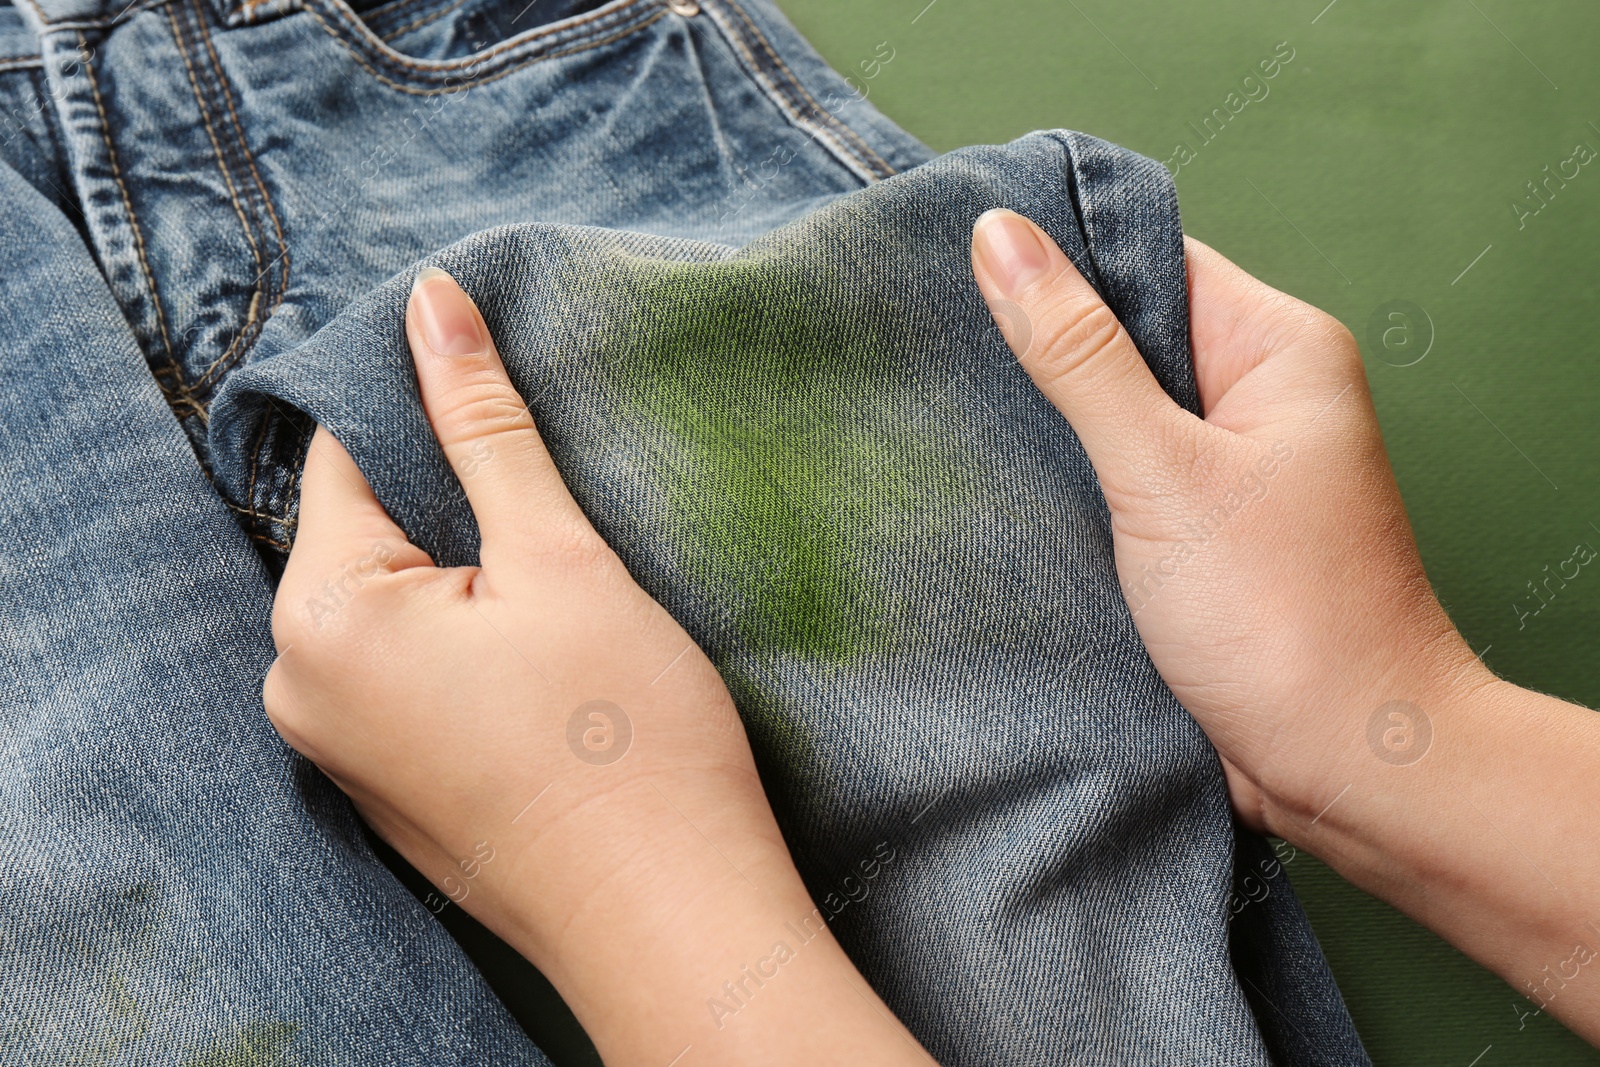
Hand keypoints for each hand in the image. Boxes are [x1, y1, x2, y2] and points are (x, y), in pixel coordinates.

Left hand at [264, 268, 930, 1064]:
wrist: (668, 916)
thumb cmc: (624, 740)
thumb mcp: (557, 557)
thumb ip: (482, 424)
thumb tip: (431, 301)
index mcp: (322, 616)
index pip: (345, 451)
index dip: (426, 408)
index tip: (502, 397)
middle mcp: (298, 685)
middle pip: (364, 529)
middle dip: (452, 501)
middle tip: (556, 519)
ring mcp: (338, 746)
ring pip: (393, 600)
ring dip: (466, 574)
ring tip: (561, 596)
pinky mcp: (386, 784)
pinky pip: (405, 670)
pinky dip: (463, 641)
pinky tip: (544, 663)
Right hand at [970, 208, 1484, 825]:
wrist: (1349, 768)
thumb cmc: (1285, 618)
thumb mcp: (1162, 472)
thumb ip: (1078, 354)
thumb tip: (1001, 239)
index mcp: (1277, 348)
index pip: (1150, 261)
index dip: (1059, 259)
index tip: (958, 262)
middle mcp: (1261, 397)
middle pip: (1128, 337)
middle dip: (1043, 348)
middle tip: (936, 347)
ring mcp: (1232, 470)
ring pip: (1117, 415)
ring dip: (1051, 425)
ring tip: (956, 416)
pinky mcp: (1202, 535)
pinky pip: (1122, 482)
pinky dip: (1070, 486)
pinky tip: (1006, 489)